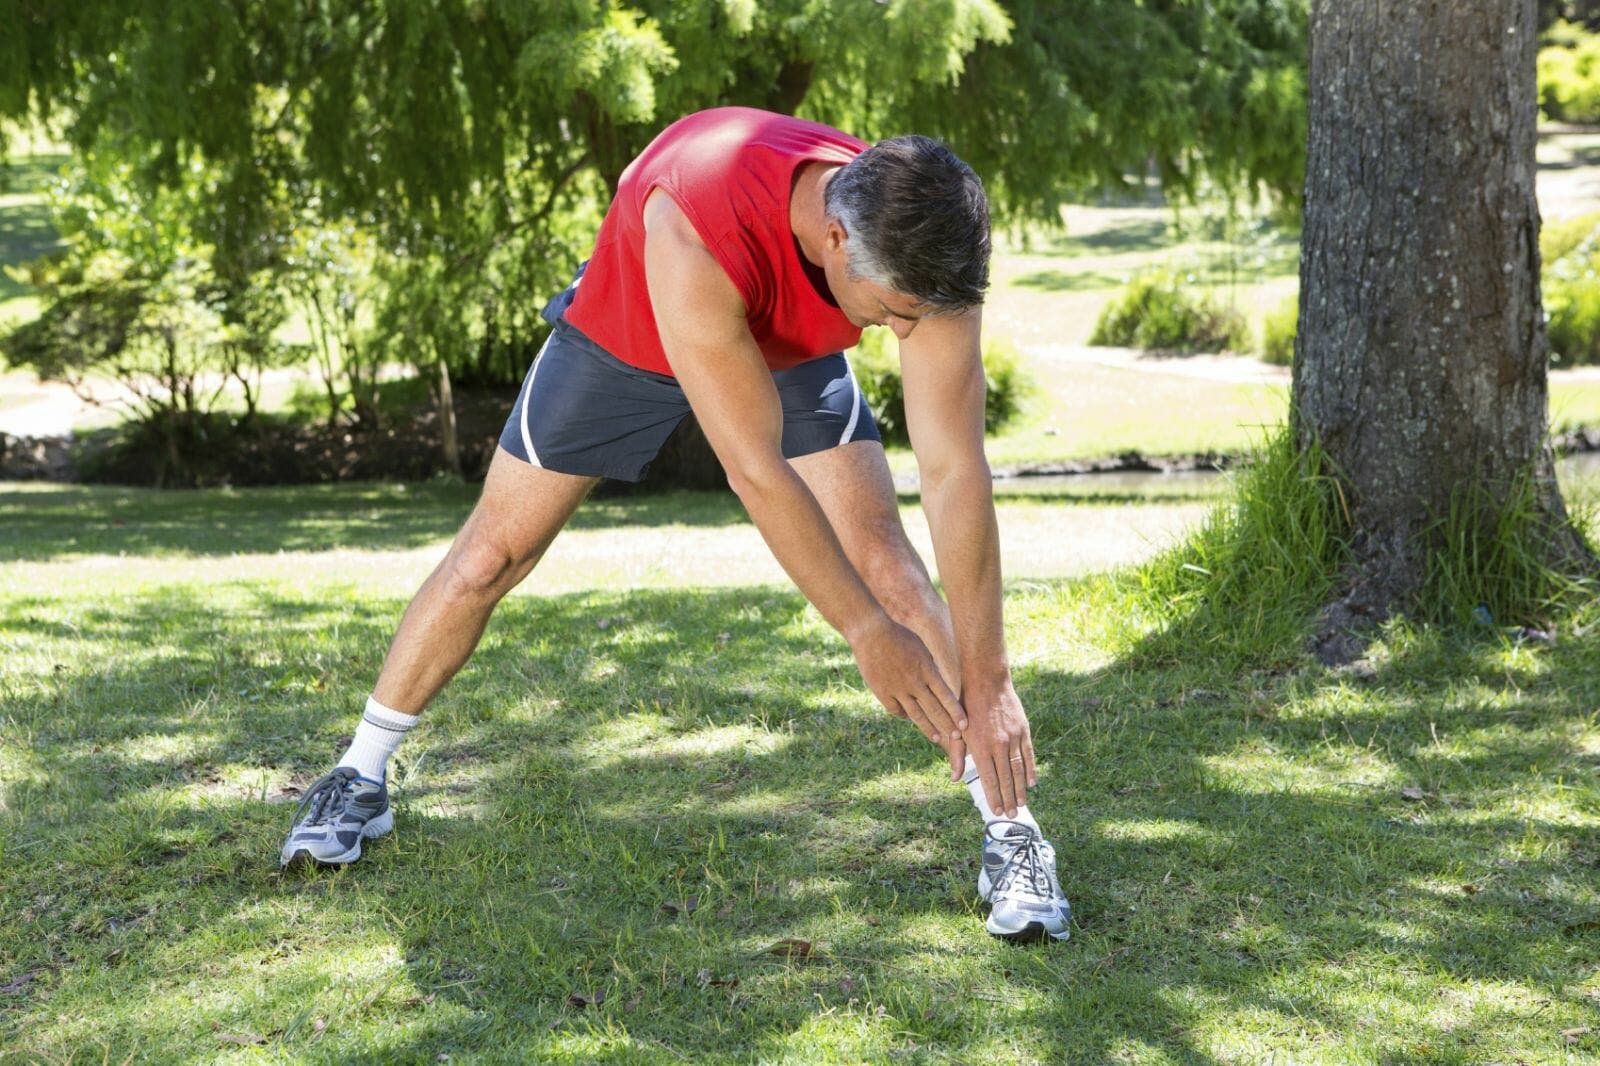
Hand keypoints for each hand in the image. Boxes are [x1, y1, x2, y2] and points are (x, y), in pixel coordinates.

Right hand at [848, 613, 967, 771]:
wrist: (871, 632)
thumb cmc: (899, 636)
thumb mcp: (921, 649)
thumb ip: (930, 668)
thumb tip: (940, 683)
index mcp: (926, 669)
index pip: (946, 696)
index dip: (956, 712)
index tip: (965, 725)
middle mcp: (914, 681)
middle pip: (934, 709)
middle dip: (947, 725)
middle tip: (957, 738)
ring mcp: (897, 688)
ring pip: (916, 714)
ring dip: (928, 728)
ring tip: (936, 738)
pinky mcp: (882, 691)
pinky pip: (896, 710)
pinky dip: (904, 716)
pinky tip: (910, 719)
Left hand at [960, 679, 1035, 818]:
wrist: (986, 680)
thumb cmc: (966, 705)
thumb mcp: (957, 730)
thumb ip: (957, 755)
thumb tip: (955, 779)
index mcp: (980, 746)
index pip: (988, 778)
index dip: (993, 796)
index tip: (996, 811)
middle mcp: (998, 744)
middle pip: (1005, 778)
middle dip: (1008, 799)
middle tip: (1011, 816)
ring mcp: (1012, 737)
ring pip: (1019, 769)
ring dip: (1021, 789)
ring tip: (1022, 804)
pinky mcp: (1023, 729)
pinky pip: (1028, 754)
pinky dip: (1031, 770)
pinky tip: (1033, 783)